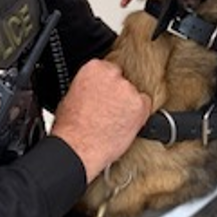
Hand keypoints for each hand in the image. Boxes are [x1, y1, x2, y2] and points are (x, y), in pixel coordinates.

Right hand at [50, 59, 150, 181]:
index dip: (108, 86)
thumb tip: (96, 88)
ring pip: (135, 94)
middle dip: (119, 94)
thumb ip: (89, 85)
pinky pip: (145, 106)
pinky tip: (124, 125)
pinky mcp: (140, 105)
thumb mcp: (72, 96)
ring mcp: (128, 90)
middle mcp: (113, 75)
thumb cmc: (71, 128)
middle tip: (109, 110)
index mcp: (94, 69)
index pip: (110, 70)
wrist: (77, 148)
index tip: (106, 95)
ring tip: (114, 121)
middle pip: (123, 81)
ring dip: (128, 105)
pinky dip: (139, 115)